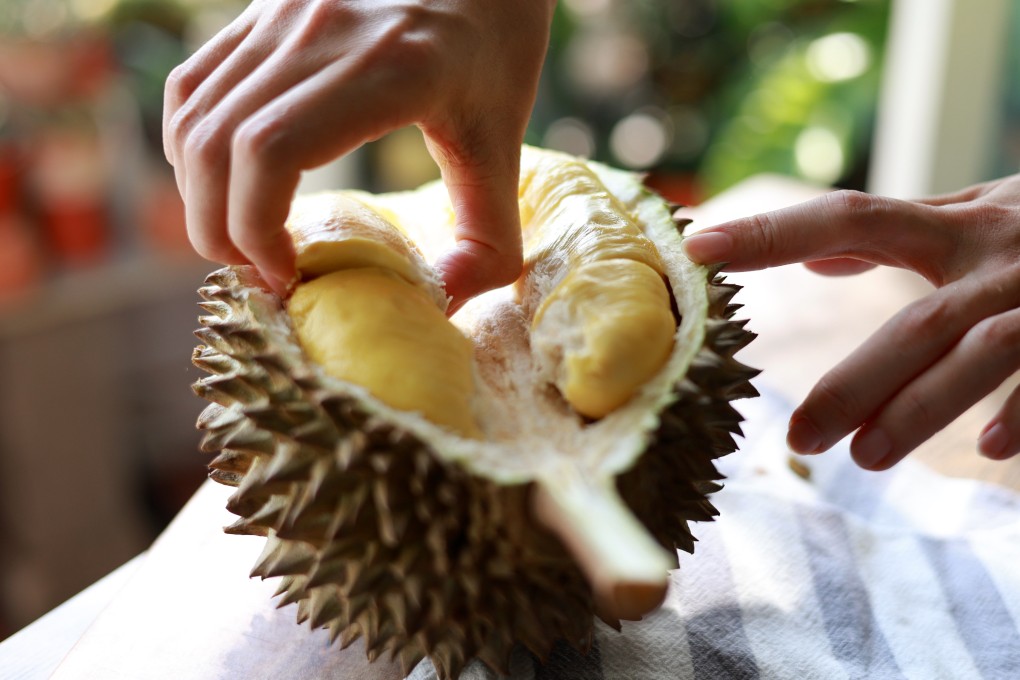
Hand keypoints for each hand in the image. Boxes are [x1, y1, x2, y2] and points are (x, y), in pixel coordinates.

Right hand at [163, 0, 553, 306]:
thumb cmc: (496, 38)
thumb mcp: (505, 136)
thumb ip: (490, 232)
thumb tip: (447, 302)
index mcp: (387, 69)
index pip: (270, 152)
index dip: (256, 229)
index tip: (286, 274)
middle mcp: (319, 31)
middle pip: (216, 144)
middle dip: (219, 229)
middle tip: (257, 272)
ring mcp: (281, 12)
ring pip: (193, 115)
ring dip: (199, 193)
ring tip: (238, 237)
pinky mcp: (263, 7)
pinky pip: (194, 81)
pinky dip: (190, 142)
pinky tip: (223, 180)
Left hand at [682, 178, 1019, 469]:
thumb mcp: (971, 216)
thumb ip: (897, 234)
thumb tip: (816, 259)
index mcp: (954, 225)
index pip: (847, 218)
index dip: (773, 232)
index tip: (698, 248)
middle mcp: (996, 254)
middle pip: (914, 320)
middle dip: (857, 379)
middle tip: (800, 437)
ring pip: (978, 354)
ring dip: (921, 409)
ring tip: (867, 458)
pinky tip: (991, 454)